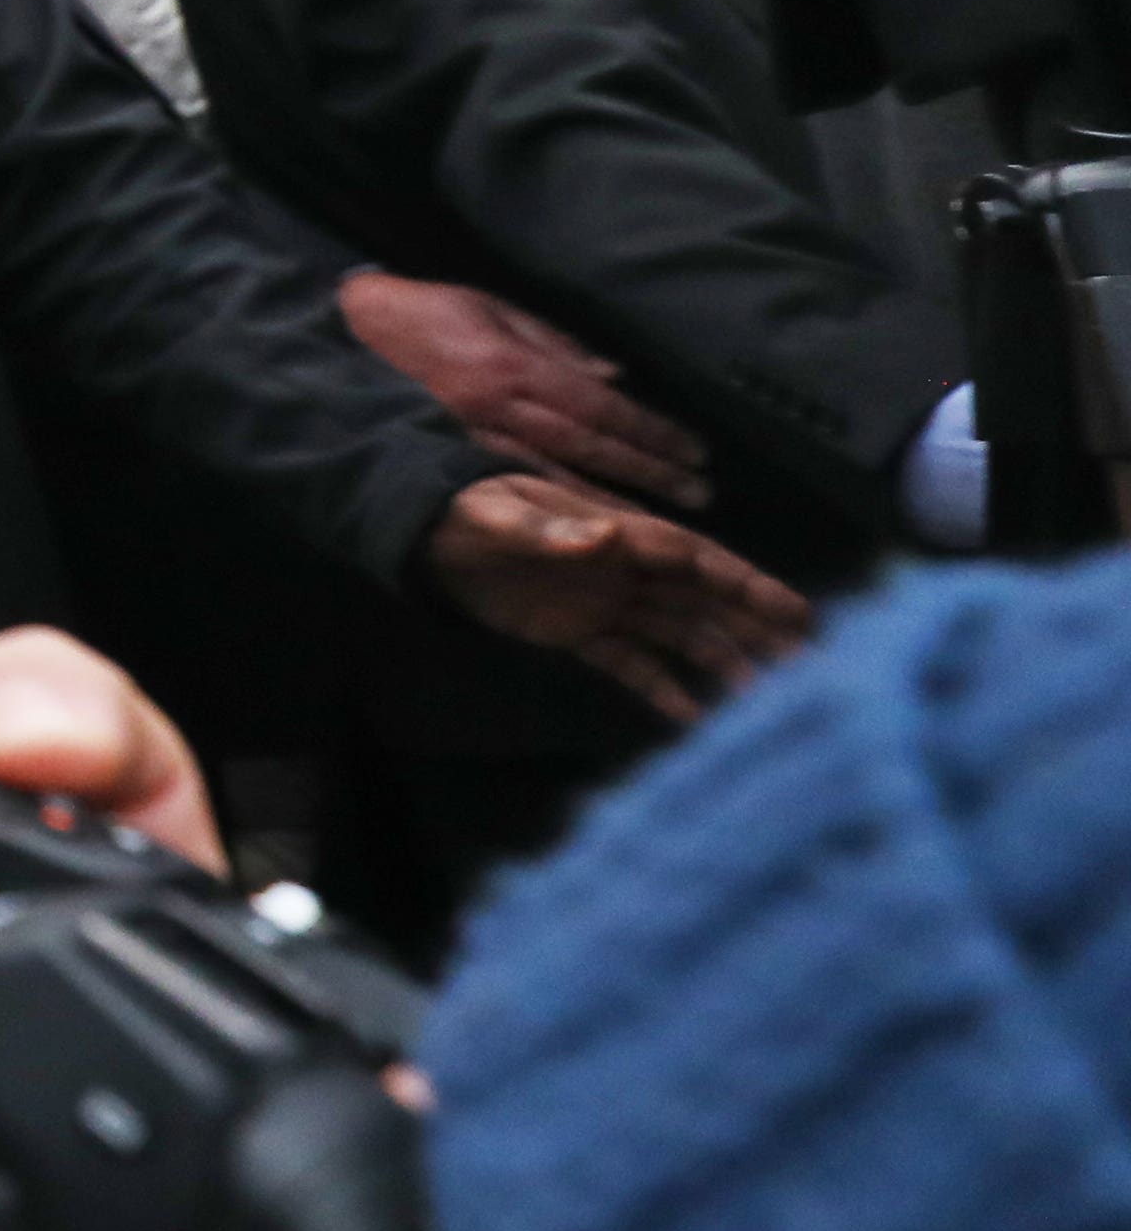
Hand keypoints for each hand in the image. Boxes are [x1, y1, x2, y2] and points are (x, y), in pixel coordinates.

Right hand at [338, 271, 708, 506]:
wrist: (350, 331)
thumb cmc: (428, 311)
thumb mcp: (495, 307)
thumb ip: (556, 344)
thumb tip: (614, 379)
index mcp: (514, 367)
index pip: (599, 405)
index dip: (650, 430)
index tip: (696, 449)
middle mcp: (500, 409)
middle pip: (588, 445)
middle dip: (647, 470)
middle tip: (700, 493)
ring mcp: (475, 438)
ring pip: (559, 476)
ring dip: (615, 499)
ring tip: (664, 522)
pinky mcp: (454, 455)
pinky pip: (518, 487)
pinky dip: (561, 506)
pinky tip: (594, 524)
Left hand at [422, 471, 809, 723]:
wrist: (422, 535)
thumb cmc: (463, 513)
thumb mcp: (498, 516)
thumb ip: (548, 530)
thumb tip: (604, 534)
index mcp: (615, 535)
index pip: (694, 560)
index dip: (744, 584)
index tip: (794, 612)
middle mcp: (624, 570)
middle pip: (703, 601)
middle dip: (753, 629)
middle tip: (807, 663)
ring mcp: (605, 603)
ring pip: (679, 635)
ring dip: (720, 663)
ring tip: (764, 700)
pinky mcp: (578, 633)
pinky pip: (631, 663)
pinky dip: (661, 688)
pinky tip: (693, 718)